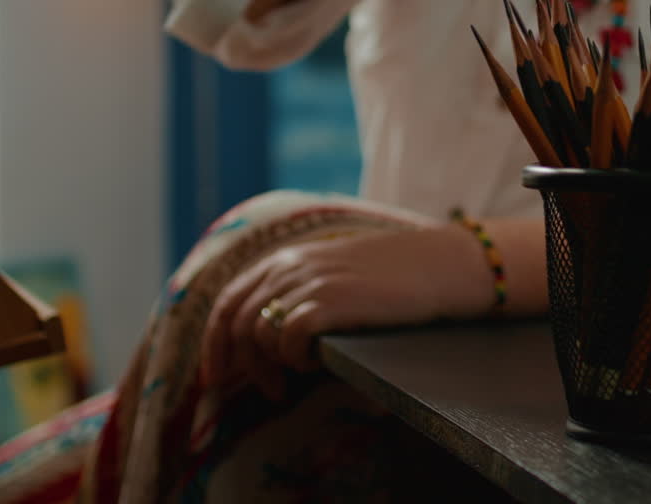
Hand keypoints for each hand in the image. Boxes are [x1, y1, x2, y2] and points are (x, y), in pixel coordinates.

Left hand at [200, 223, 491, 396]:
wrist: (436, 265)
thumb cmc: (391, 278)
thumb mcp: (334, 274)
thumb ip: (299, 292)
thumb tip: (268, 337)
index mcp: (286, 259)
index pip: (227, 301)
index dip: (214, 343)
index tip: (216, 376)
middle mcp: (289, 267)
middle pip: (236, 323)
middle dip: (241, 366)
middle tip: (269, 391)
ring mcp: (308, 282)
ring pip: (259, 334)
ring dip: (275, 363)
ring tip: (302, 373)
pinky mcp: (329, 301)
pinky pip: (288, 339)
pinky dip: (295, 359)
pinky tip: (316, 362)